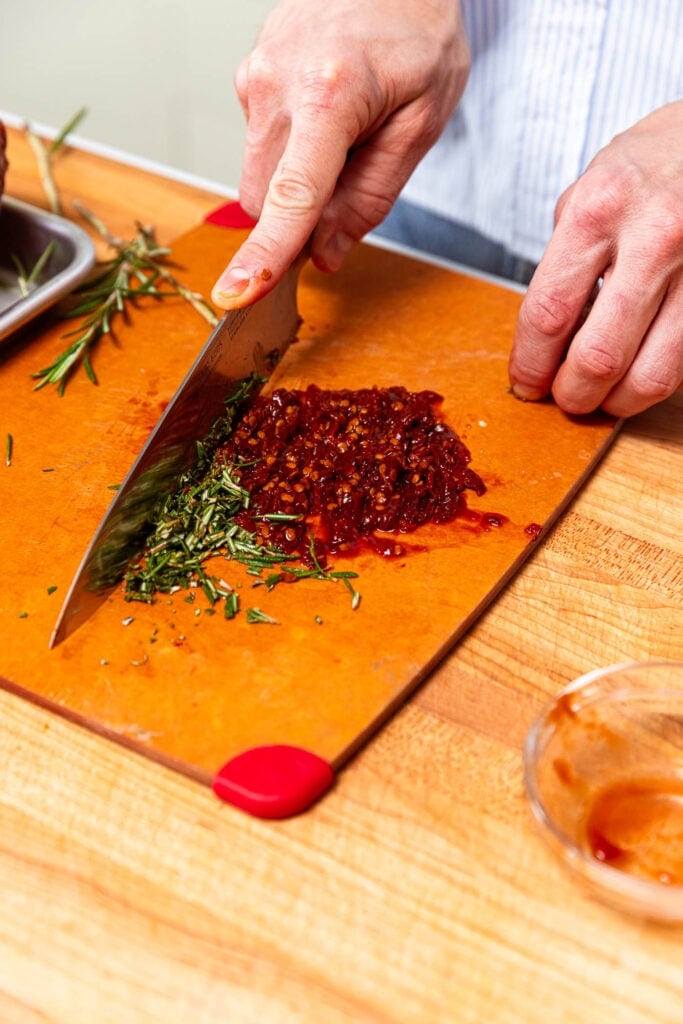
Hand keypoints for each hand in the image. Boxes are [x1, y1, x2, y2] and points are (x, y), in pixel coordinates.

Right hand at [212, 0, 469, 308]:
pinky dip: (292, 150)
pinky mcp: (248, 76)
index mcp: (328, 94)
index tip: (237, 294)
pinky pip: (262, 144)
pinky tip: (328, 111)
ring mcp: (255, 77)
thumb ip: (372, 196)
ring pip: (261, 176)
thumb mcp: (421, 123)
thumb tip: (326, 254)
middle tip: (355, 175)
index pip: (292, 195)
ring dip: (298, 180)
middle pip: (267, 199)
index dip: (267, 253)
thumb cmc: (418, 34)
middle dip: (301, 215)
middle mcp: (277, 84)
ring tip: (347, 131)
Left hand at [509, 100, 682, 417]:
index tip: (526, 384)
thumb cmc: (657, 159)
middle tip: (566, 398)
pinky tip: (642, 367)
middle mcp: (652, 237)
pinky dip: (657, 377)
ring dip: (619, 401)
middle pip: (598, 356)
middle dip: (573, 395)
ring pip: (652, 374)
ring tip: (606, 395)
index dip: (531, 364)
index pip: (548, 314)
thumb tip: (547, 334)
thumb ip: (566, 258)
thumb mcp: (592, 187)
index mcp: (598, 210)